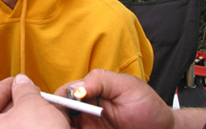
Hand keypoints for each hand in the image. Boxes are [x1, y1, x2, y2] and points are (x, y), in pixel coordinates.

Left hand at [0, 74, 70, 128]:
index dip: (2, 88)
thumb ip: (24, 89)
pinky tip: (52, 125)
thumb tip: (22, 83)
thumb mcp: (31, 105)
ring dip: (32, 118)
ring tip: (47, 110)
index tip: (15, 82)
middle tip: (33, 94)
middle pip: (0, 118)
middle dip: (20, 104)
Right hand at [54, 69, 174, 128]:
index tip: (64, 106)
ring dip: (66, 125)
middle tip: (63, 122)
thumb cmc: (147, 105)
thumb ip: (100, 81)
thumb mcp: (126, 86)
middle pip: (62, 111)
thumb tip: (76, 89)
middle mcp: (86, 108)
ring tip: (68, 127)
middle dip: (59, 116)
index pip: (66, 92)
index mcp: (90, 90)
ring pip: (68, 124)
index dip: (60, 98)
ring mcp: (89, 125)